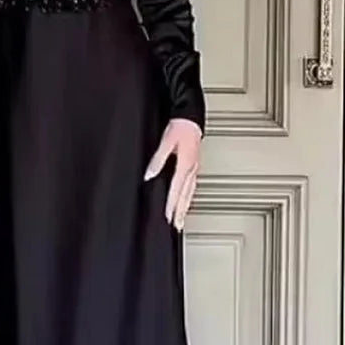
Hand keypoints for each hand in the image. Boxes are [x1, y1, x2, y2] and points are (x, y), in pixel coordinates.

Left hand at [143, 118, 201, 232]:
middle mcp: (191, 170)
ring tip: (181, 220)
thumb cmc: (181, 127)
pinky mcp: (194, 166)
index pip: (176, 190)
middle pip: (185, 196)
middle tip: (176, 226)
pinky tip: (185, 201)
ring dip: (185, 208)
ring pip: (190, 194)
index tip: (167, 217)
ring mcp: (194, 169)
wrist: (192, 117)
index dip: (171, 205)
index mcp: (185, 165)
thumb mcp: (166, 142)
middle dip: (180, 213)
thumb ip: (158, 160)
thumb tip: (150, 174)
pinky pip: (191, 187)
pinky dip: (188, 198)